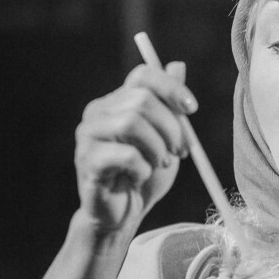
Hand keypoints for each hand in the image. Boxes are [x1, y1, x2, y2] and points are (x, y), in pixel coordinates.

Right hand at [74, 61, 196, 235]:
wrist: (123, 213)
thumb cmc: (144, 173)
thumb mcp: (166, 137)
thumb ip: (169, 104)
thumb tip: (177, 65)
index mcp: (117, 101)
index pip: (143, 74)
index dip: (171, 87)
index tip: (192, 109)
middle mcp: (98, 111)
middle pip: (142, 99)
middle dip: (171, 126)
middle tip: (180, 151)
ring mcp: (88, 135)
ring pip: (132, 123)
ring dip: (157, 147)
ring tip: (160, 163)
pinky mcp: (87, 160)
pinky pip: (125, 155)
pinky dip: (142, 168)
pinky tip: (139, 177)